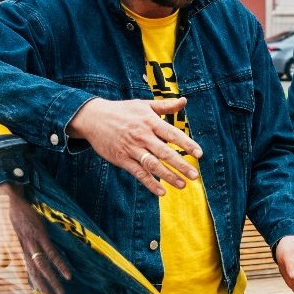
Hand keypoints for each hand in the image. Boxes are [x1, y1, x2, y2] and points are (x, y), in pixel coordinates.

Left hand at [0, 182, 70, 293]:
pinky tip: (67, 273)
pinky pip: (52, 253)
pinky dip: (60, 264)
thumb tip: (2, 266)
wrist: (8, 200)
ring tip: (61, 292)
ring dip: (53, 280)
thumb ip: (4, 252)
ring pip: (43, 266)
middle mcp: (22, 250)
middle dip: (44, 289)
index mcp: (14, 252)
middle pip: (34, 274)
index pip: (22, 273)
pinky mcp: (41, 235)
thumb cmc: (5, 218)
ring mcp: (32, 243)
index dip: (29, 286)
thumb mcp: (2, 237)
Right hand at [69, 97, 202, 195]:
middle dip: (180, 164)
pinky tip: (161, 192)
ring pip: (152, 164)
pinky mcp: (122, 159)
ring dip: (168, 176)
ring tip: (182, 185)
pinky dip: (150, 183)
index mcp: (149, 121)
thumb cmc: (122, 111)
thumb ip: (165, 106)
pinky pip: (138, 173)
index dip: (186, 144)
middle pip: (164, 152)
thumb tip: (184, 101)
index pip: (172, 134)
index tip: (199, 153)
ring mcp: (131, 148)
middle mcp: (142, 136)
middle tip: (194, 175)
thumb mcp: (143, 105)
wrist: (93, 118)